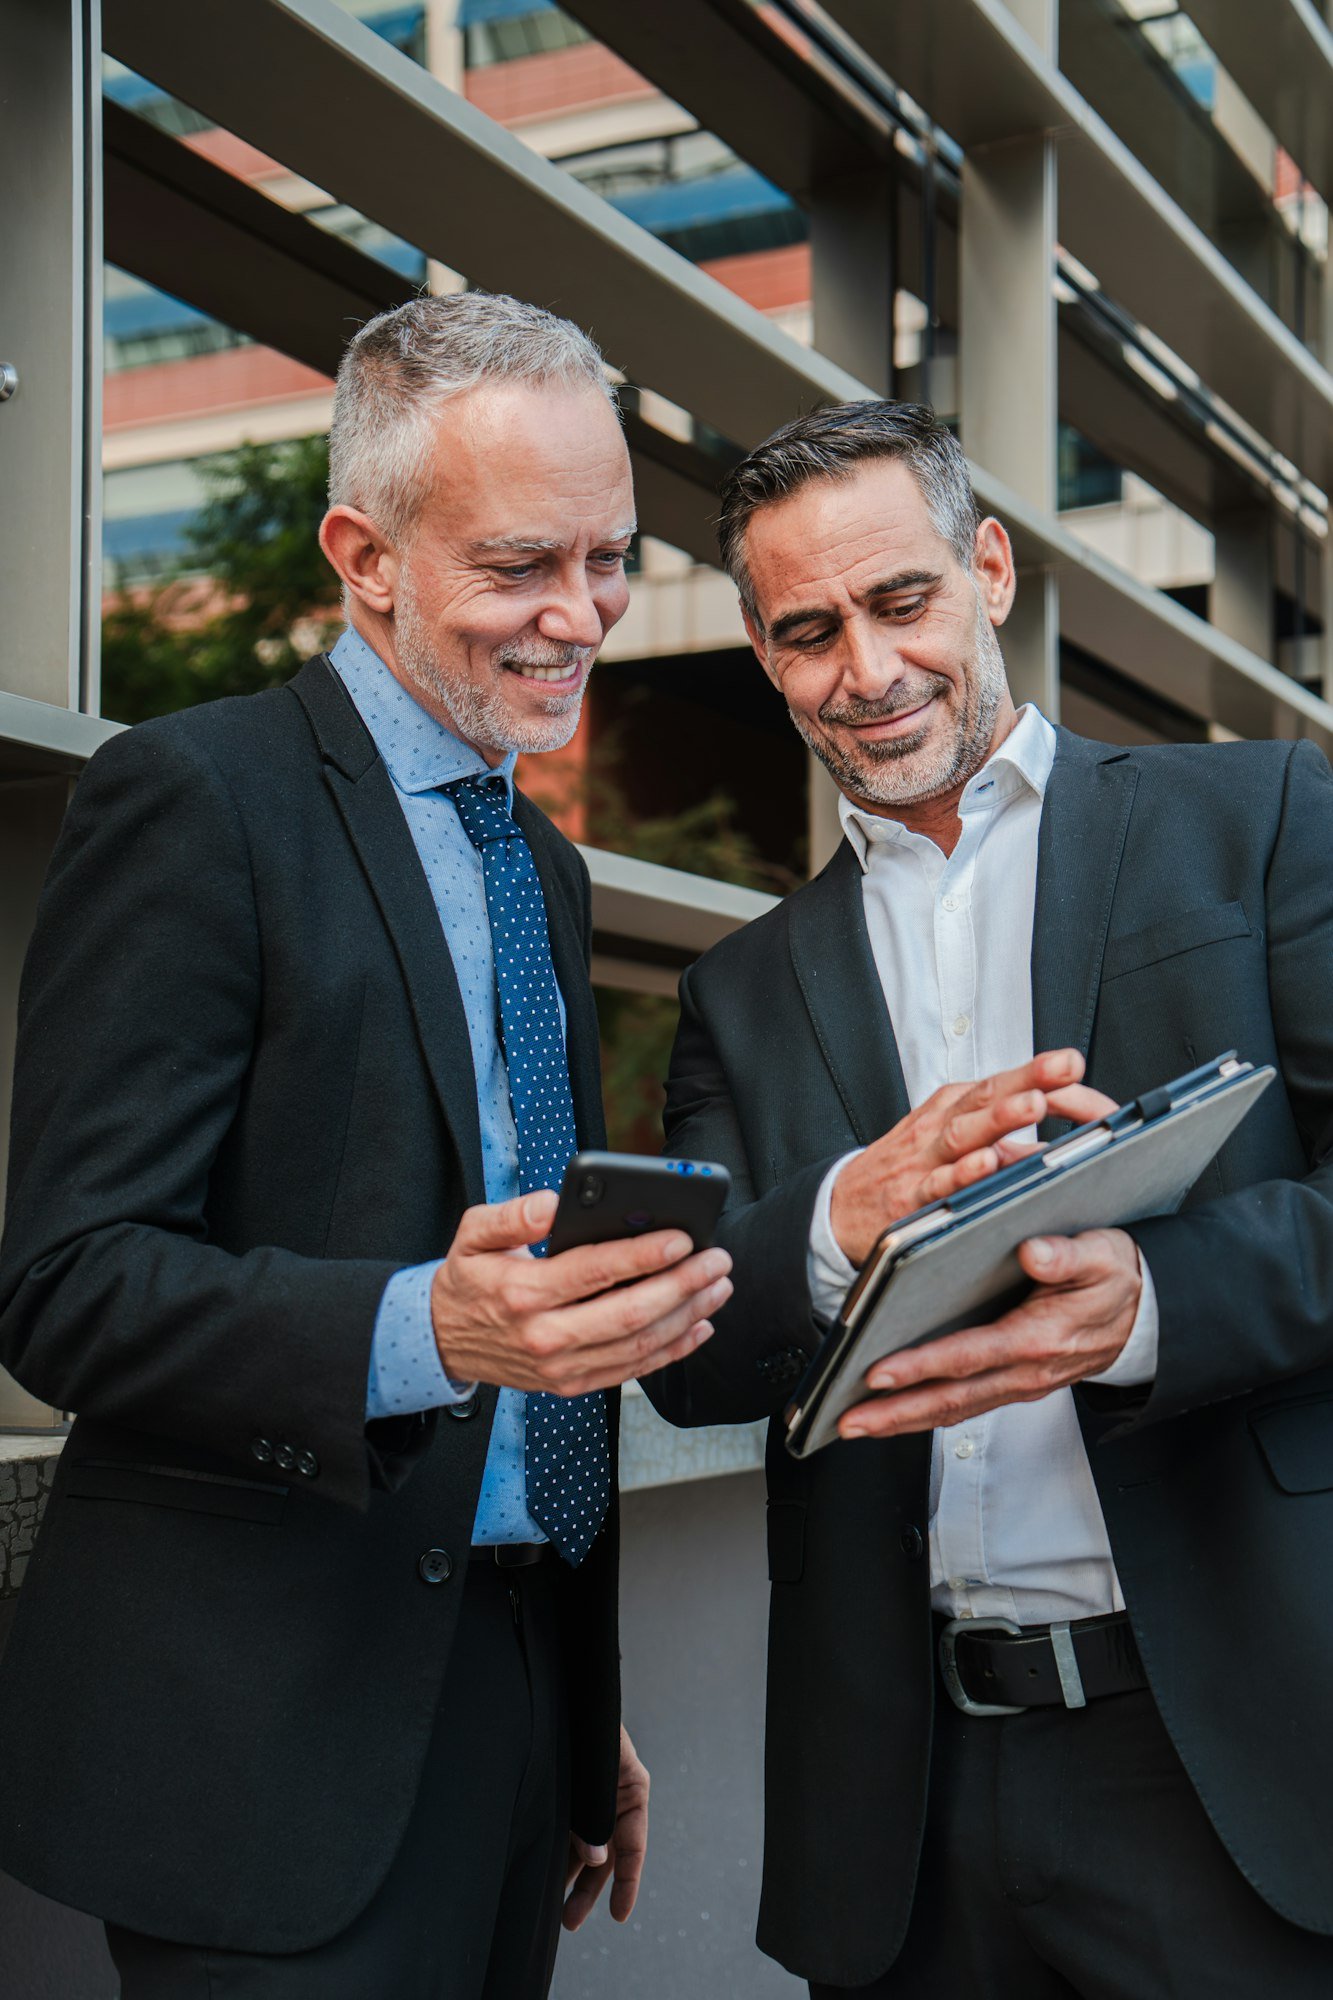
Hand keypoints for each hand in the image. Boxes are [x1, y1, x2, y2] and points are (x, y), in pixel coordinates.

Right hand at [430, 1193, 731, 1394]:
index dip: (643, 1255)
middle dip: (681, 1285)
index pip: (594, 1271)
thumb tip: (553, 1204)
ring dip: (686, 1316)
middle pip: (628, 1313)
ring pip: (638, 1345)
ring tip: (716, 1286)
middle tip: (716, 1261)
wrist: (443, 1340)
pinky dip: (672, 1351)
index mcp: (523, 1292)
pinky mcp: (572, 1384)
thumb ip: (511, 1215)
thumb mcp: (472, 1233)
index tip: (682, 1238)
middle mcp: (545, 1336)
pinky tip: (698, 1326)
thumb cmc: (468, 1279)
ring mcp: (561, 1367)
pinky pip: (632, 1371)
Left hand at [563, 1725, 649, 1930]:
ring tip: (555, 1909)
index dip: (628, 1882)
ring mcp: (590, 1799)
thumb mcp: (599, 1766)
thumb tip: (596, 1859)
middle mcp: (613, 1799)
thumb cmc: (586, 1719)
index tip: (619, 1915)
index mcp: (632, 1787)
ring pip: (585, 1848)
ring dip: (571, 1878)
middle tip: (569, 1922)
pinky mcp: (569, 1797)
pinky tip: (543, 1876)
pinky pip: (567, 1832)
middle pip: (606, 1856)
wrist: (566, 1689)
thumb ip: (597, 1814)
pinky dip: (559, 1854)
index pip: (634, 1844)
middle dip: (590, 1890)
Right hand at [830, 1050, 1116, 1265]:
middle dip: (1026, 1082)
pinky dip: (962, 1173)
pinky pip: (938, 1184)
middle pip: (984, 1099)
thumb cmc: (901, 1168)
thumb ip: (989, 1122)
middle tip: (1063, 1068)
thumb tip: (1051, 1115)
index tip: (1070, 1062)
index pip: (996, 1085)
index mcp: (947, 1111)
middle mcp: (937, 1129)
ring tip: (1033, 1105)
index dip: (1034, 1072)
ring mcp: (923, 1162)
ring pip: (963, 1135)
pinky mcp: (911, 1200)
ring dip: (999, 1118)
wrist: (840, 1208)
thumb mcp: (939, 1131)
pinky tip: (986, 1163)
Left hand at [838, 1228, 1142, 1438]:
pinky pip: (966, 1406)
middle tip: (846, 1421)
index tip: (877, 1372)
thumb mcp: (1101, 1255)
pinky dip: (926, 1413)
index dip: (920, 1366)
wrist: (1147, 1314)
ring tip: (855, 1423)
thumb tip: (1033, 1252)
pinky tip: (896, 1413)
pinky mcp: (1015, 1385)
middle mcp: (1024, 1372)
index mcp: (1038, 1338)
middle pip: (950, 1399)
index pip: (968, 1357)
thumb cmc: (1116, 1277)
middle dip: (894, 1413)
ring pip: (953, 1410)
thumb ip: (1067, 1255)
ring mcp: (1019, 1384)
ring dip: (903, 1420)